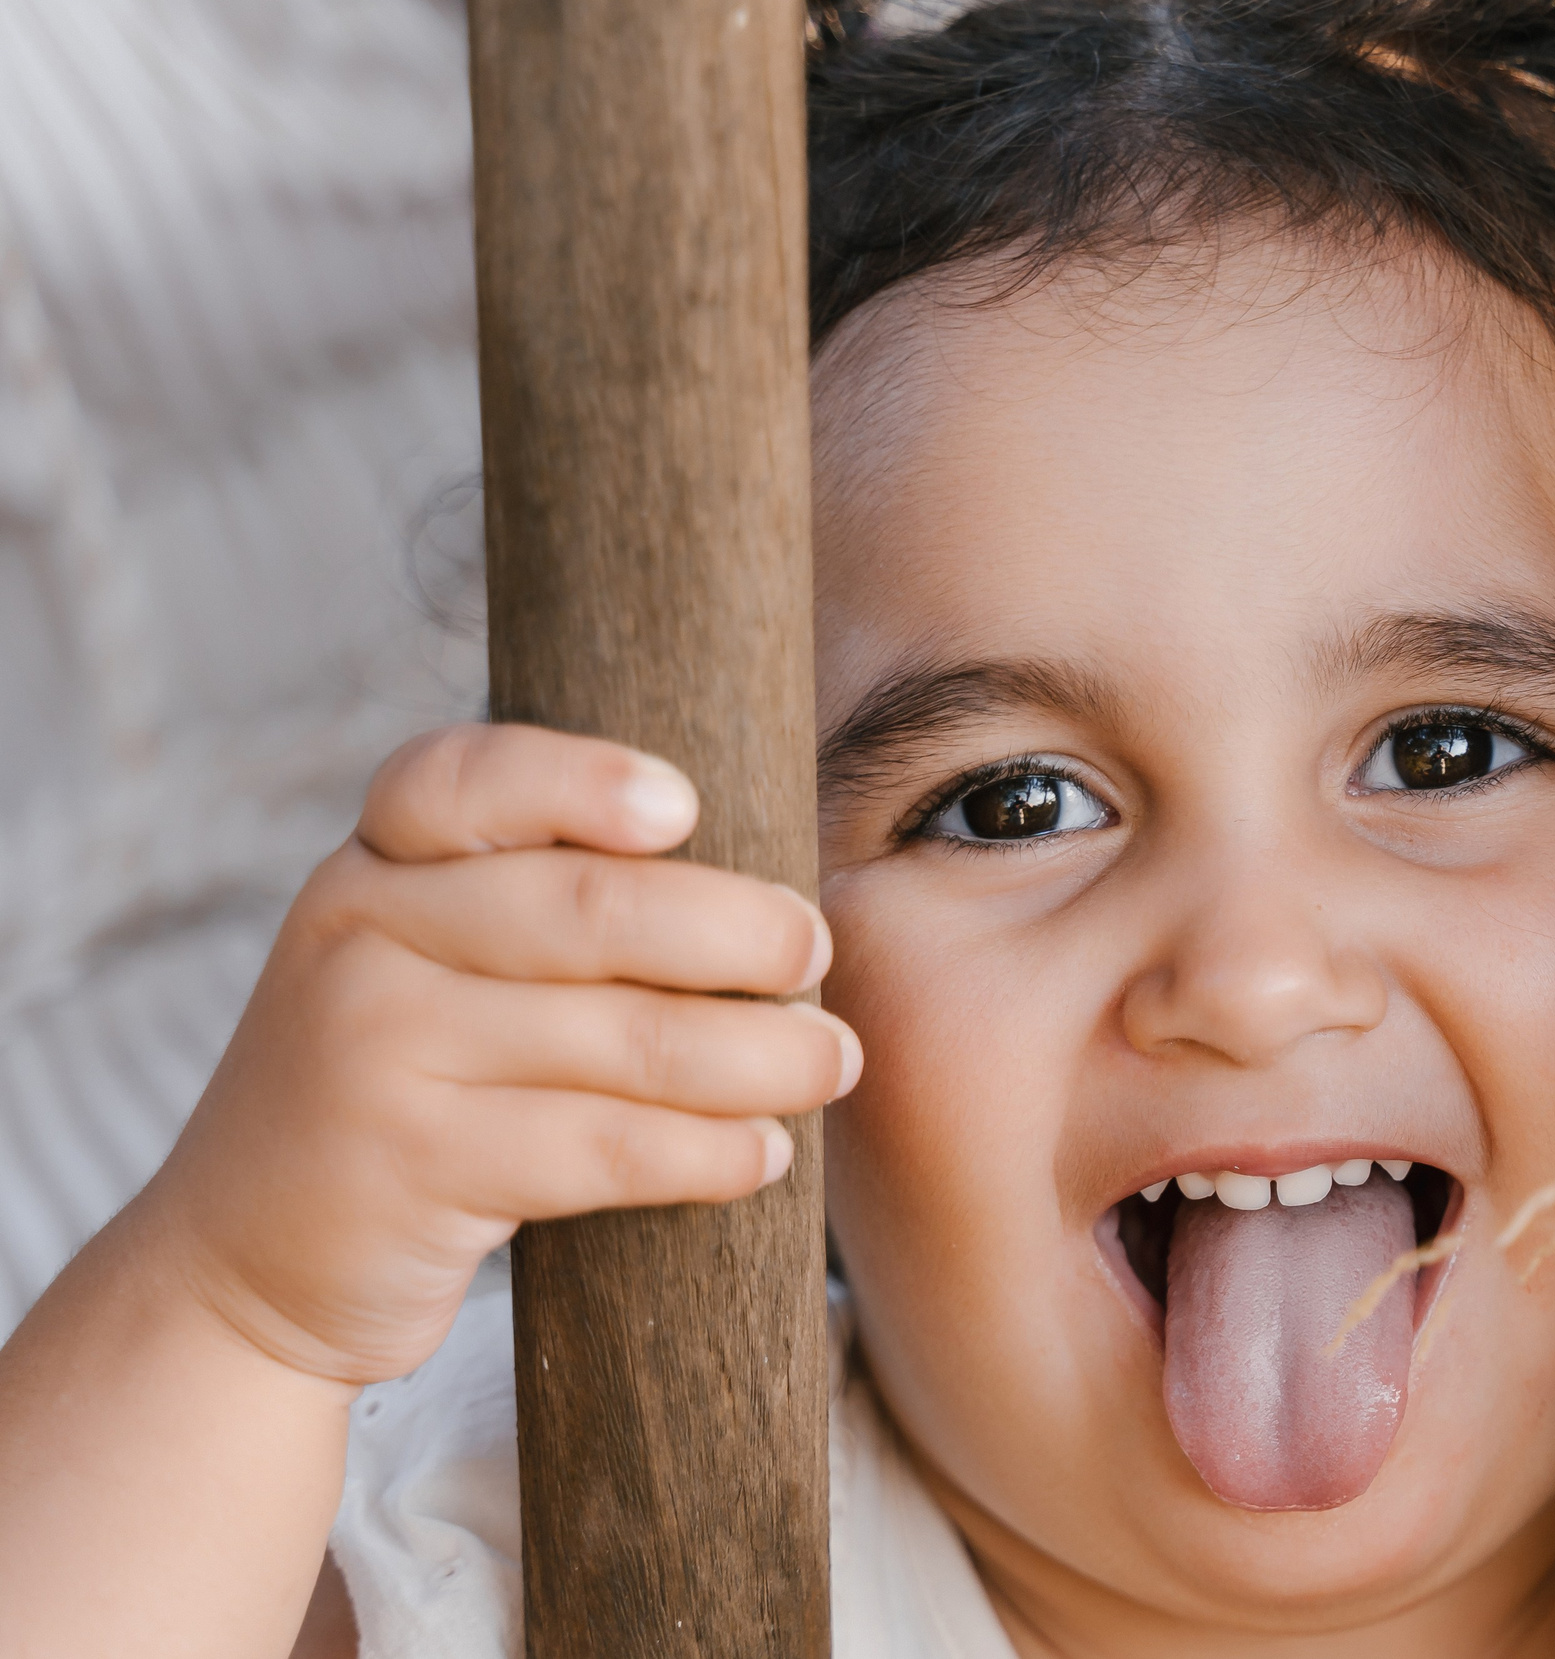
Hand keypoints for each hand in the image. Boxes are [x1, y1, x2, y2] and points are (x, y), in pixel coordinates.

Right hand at [131, 724, 859, 1386]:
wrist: (238, 1262)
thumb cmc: (396, 1087)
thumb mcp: (414, 963)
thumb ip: (527, 902)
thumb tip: (757, 891)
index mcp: (372, 864)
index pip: (463, 778)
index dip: (581, 778)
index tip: (687, 806)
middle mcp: (362, 937)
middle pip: (588, 909)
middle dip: (735, 928)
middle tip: (816, 949)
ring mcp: (378, 1053)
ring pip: (624, 1038)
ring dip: (760, 1052)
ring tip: (830, 1061)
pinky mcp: (415, 1168)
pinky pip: (604, 1147)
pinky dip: (708, 1151)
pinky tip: (765, 1154)